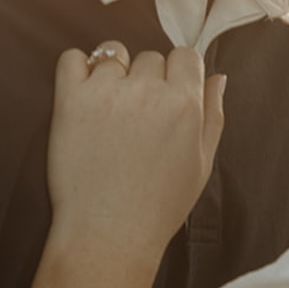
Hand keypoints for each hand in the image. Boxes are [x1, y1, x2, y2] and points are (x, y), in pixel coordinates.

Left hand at [46, 43, 225, 265]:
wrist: (109, 233)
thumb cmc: (159, 205)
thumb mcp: (202, 164)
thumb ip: (213, 115)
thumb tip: (217, 76)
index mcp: (185, 104)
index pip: (186, 56)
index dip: (178, 75)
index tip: (167, 97)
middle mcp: (147, 91)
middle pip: (150, 57)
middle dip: (146, 80)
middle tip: (137, 118)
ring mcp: (107, 93)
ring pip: (112, 54)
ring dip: (112, 74)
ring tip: (109, 111)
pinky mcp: (70, 101)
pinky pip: (71, 59)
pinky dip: (76, 69)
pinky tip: (83, 95)